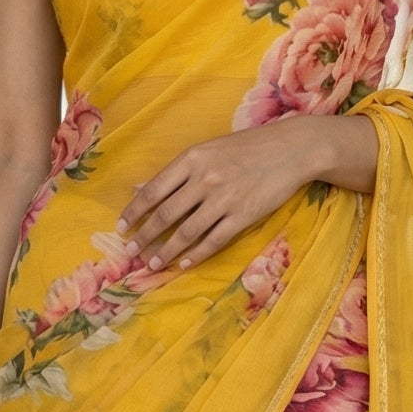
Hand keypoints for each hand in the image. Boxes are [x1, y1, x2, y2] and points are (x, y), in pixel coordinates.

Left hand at [119, 116, 374, 268]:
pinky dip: (196, 254)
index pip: (154, 190)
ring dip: (166, 251)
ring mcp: (224, 198)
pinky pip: (214, 240)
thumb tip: (139, 187)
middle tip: (130, 252)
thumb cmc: (246, 148)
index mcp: (192, 159)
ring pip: (187, 232)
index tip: (121, 227)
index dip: (134, 212)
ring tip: (152, 263)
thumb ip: (175, 171)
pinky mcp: (243, 215)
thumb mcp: (207, 150)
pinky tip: (183, 263)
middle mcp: (204, 178)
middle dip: (145, 236)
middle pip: (166, 214)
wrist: (290, 149)